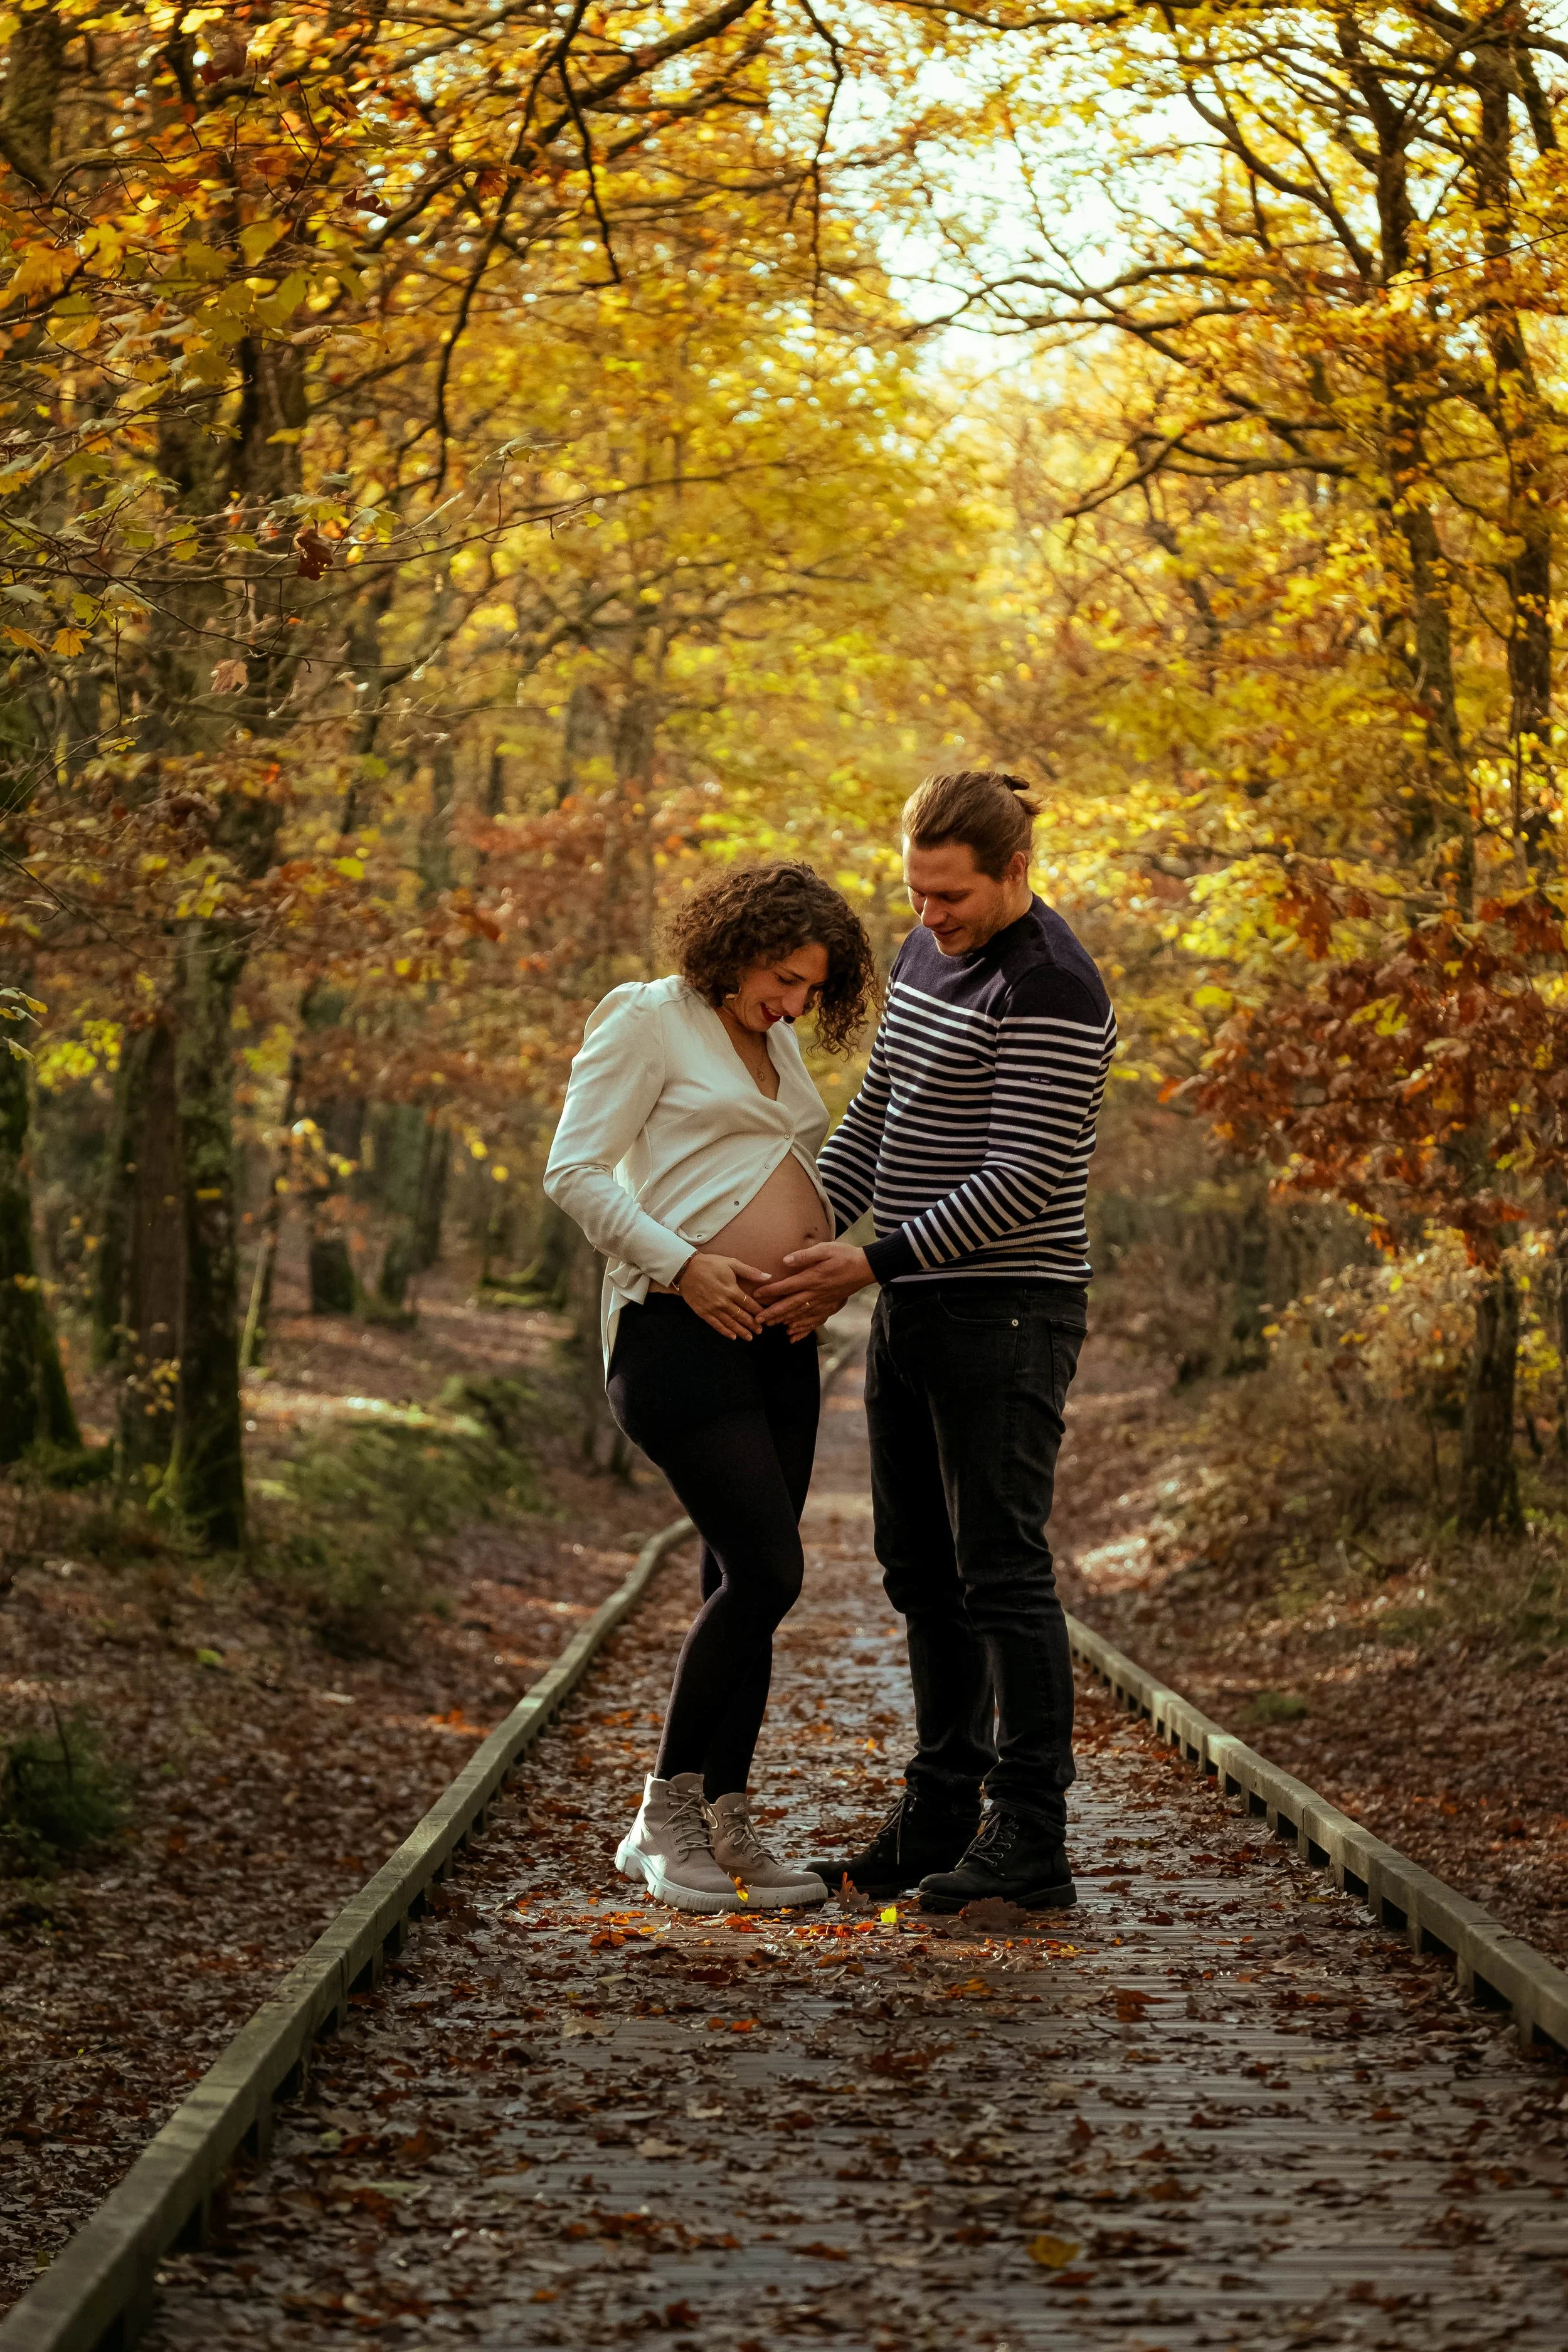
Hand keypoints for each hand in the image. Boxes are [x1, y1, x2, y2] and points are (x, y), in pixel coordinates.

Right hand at [675, 1252, 769, 1339]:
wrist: (685, 1268)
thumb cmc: (710, 1264)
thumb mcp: (731, 1263)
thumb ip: (750, 1272)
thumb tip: (768, 1276)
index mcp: (732, 1290)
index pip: (749, 1304)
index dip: (758, 1312)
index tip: (764, 1317)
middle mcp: (723, 1302)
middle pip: (741, 1316)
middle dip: (752, 1324)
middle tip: (760, 1331)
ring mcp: (713, 1309)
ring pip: (730, 1323)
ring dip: (741, 1331)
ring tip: (749, 1337)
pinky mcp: (703, 1312)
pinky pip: (716, 1325)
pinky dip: (725, 1332)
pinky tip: (732, 1337)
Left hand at [756, 1242, 873, 1329]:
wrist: (865, 1268)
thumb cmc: (844, 1255)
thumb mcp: (825, 1249)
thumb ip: (805, 1256)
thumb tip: (786, 1260)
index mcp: (811, 1279)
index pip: (786, 1287)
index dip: (770, 1292)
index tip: (756, 1296)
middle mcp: (815, 1294)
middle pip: (790, 1306)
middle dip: (773, 1313)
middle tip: (757, 1320)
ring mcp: (823, 1303)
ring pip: (800, 1315)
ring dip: (784, 1322)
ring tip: (771, 1326)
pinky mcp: (829, 1307)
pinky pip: (814, 1321)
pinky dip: (803, 1329)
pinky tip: (794, 1335)